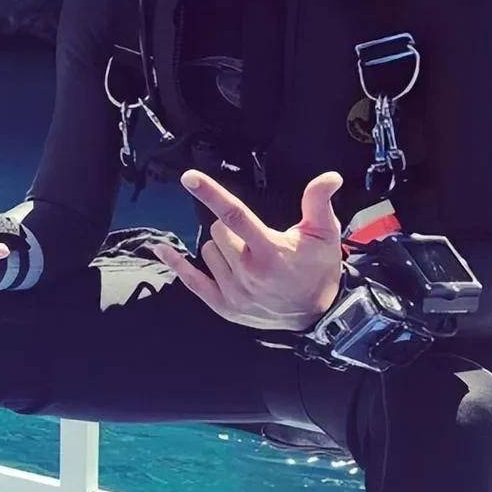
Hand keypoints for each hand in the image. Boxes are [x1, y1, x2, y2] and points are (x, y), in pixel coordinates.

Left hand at [150, 169, 344, 331]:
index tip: (189, 178)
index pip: (235, 215)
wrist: (317, 315)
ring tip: (246, 258)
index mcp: (270, 251)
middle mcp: (248, 272)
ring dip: (220, 248)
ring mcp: (234, 292)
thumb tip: (329, 176)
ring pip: (207, 251)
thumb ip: (318, 202)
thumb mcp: (324, 233)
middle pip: (217, 231)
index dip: (211, 194)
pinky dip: (176, 263)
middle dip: (231, 228)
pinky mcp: (223, 306)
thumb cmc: (318, 269)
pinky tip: (162, 249)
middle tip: (253, 238)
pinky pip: (190, 280)